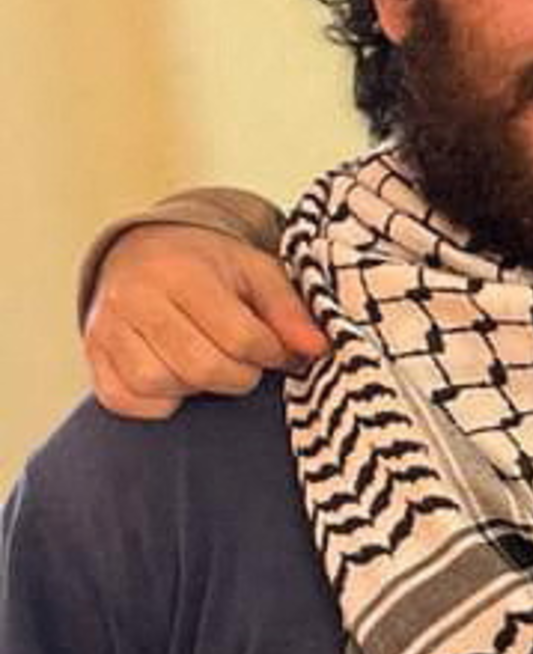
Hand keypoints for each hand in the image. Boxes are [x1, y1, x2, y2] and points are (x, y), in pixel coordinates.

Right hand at [84, 225, 325, 419]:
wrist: (142, 252)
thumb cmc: (209, 267)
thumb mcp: (257, 272)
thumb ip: (290, 310)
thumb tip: (318, 349)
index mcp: (181, 272)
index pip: (240, 338)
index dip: (273, 354)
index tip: (281, 352)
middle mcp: (135, 298)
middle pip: (201, 368)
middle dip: (240, 375)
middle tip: (248, 362)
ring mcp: (106, 328)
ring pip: (160, 385)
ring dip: (198, 388)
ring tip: (211, 363)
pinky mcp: (92, 355)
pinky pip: (126, 400)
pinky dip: (159, 401)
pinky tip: (178, 378)